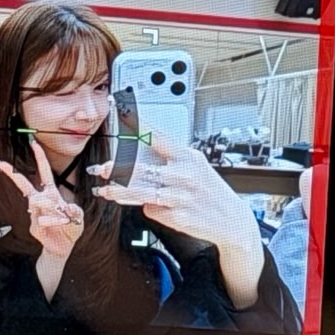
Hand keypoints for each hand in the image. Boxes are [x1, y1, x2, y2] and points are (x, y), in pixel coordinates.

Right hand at [0, 140, 83, 259]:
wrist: (64, 248)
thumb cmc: (71, 228)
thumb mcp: (78, 215)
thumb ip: (73, 209)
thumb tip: (62, 206)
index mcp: (51, 193)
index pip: (44, 171)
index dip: (39, 156)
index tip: (32, 142)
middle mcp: (41, 200)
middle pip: (23, 182)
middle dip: (10, 172)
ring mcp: (35, 212)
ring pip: (38, 201)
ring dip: (53, 208)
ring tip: (64, 218)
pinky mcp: (33, 225)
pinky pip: (42, 218)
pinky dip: (54, 221)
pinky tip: (59, 225)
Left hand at [89, 132, 264, 307]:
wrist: (232, 220)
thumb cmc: (210, 191)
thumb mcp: (197, 167)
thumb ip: (172, 161)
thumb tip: (141, 159)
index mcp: (189, 157)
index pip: (158, 137)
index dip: (138, 125)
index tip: (121, 114)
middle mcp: (185, 175)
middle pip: (142, 169)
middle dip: (118, 169)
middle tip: (102, 169)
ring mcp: (181, 197)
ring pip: (141, 192)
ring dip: (120, 192)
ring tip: (106, 191)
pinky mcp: (178, 216)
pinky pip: (153, 210)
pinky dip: (151, 209)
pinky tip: (158, 207)